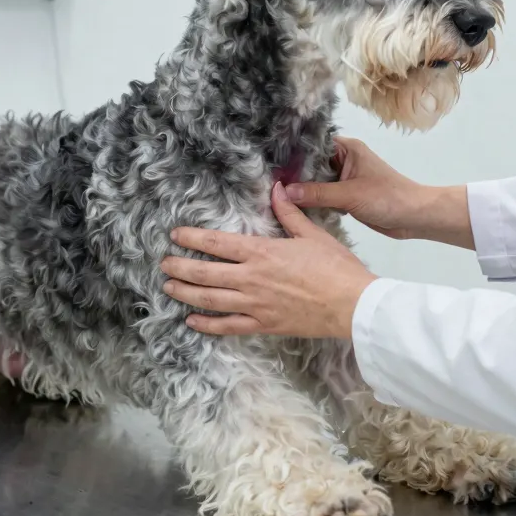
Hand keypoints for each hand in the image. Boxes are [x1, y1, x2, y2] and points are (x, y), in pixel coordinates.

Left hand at [160, 182, 378, 337]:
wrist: (352, 305)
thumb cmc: (336, 267)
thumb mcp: (312, 234)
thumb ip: (289, 212)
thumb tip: (277, 188)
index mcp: (262, 252)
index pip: (216, 243)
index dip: (192, 238)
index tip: (174, 236)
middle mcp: (251, 279)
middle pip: (204, 272)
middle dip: (180, 267)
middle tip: (163, 263)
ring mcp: (255, 305)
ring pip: (210, 299)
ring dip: (186, 293)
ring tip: (168, 287)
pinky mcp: (263, 325)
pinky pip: (228, 327)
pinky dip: (207, 325)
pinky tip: (192, 322)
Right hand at [287, 136, 474, 249]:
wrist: (415, 218)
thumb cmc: (387, 198)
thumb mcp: (349, 195)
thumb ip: (317, 194)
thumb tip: (284, 192)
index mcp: (347, 148)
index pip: (312, 145)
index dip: (292, 153)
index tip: (269, 163)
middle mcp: (343, 159)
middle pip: (311, 164)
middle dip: (293, 174)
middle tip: (267, 182)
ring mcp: (344, 178)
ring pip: (315, 181)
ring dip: (302, 190)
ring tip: (274, 195)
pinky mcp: (346, 196)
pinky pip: (322, 195)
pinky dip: (312, 201)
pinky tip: (293, 207)